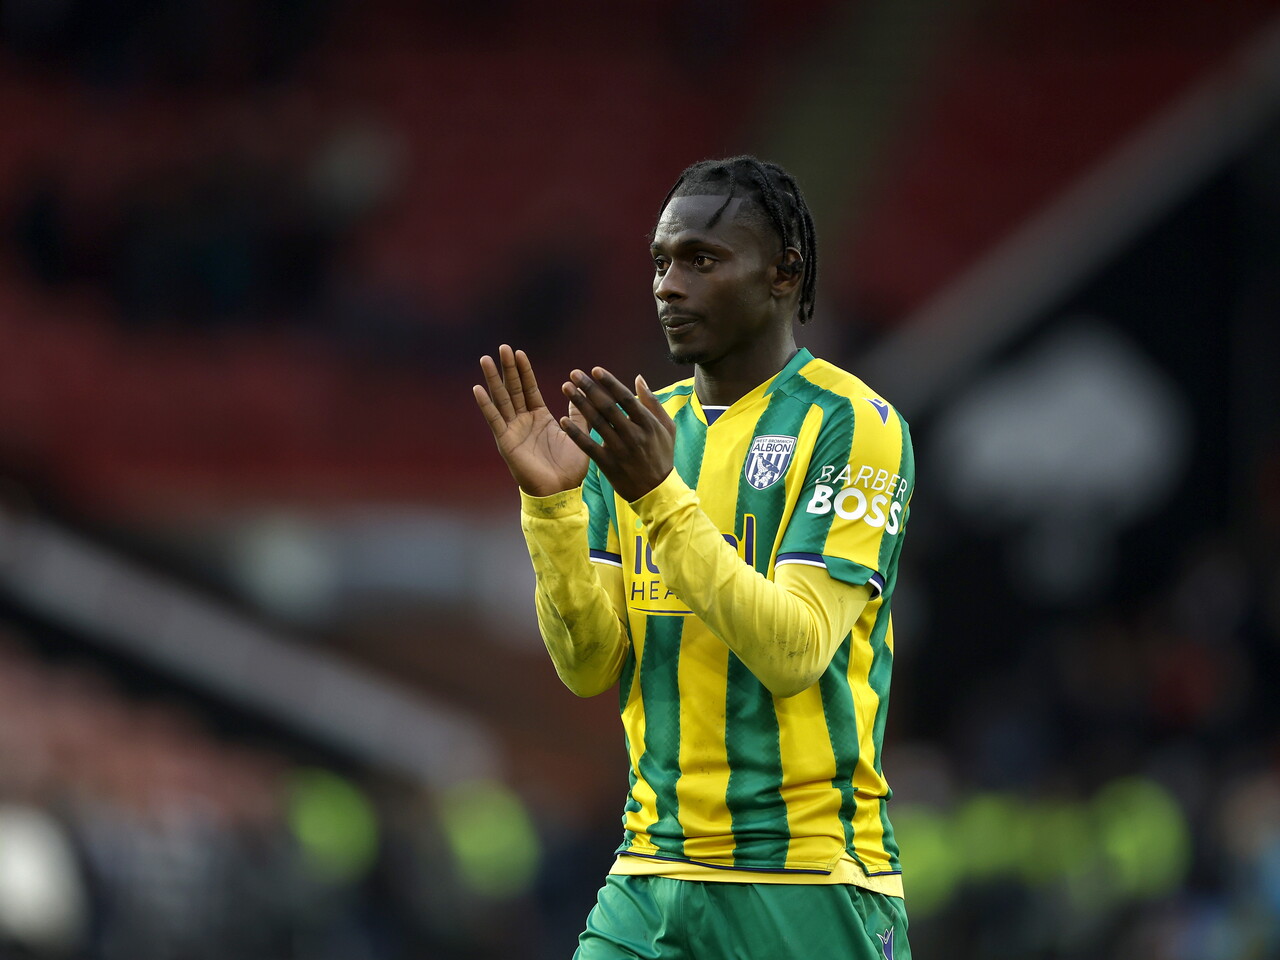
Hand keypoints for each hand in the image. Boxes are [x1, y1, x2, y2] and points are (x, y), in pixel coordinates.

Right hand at [473, 345, 588, 495]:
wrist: (561, 491)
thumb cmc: (570, 468)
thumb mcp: (579, 434)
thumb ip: (579, 413)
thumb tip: (580, 392)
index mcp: (540, 418)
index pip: (529, 388)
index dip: (524, 371)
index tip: (519, 352)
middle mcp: (523, 421)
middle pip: (513, 389)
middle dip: (507, 369)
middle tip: (502, 347)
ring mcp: (513, 430)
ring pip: (501, 400)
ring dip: (493, 380)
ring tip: (486, 360)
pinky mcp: (506, 442)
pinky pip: (495, 420)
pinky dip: (486, 405)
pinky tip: (478, 389)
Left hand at [559, 367, 675, 502]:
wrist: (656, 491)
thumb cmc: (662, 455)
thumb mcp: (667, 428)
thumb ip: (652, 402)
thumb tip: (638, 379)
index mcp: (648, 424)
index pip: (626, 398)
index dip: (610, 383)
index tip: (595, 370)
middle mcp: (634, 435)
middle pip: (608, 407)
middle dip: (590, 388)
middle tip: (574, 374)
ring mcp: (620, 450)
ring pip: (596, 423)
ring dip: (579, 404)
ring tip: (566, 388)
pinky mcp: (608, 464)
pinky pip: (589, 446)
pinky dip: (576, 433)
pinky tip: (563, 420)